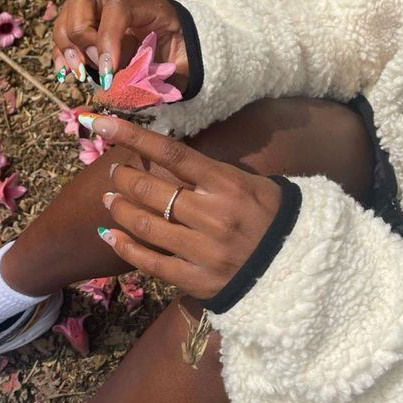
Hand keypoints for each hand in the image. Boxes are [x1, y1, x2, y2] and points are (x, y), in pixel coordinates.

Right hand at [52, 0, 188, 91]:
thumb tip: (115, 93)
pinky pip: (63, 36)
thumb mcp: (180, 70)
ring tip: (79, 74)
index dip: (107, 40)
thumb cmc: (183, 59)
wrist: (183, 51)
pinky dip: (60, 54)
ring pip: (66, 14)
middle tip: (92, 66)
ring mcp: (99, 15)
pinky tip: (65, 74)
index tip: (108, 73)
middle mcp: (118, 4)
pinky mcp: (87, 32)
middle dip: (81, 35)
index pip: (118, 10)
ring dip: (66, 46)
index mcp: (149, 9)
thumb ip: (154, 80)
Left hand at [80, 113, 282, 300]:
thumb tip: (170, 156)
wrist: (300, 267)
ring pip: (145, 225)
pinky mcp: (197, 279)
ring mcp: (203, 249)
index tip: (102, 124)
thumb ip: (211, 173)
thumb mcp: (251, 184)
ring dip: (120, 209)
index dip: (132, 136)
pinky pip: (150, 262)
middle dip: (123, 178)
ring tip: (108, 200)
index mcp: (226, 184)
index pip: (170, 153)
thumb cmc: (273, 218)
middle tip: (114, 173)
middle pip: (151, 189)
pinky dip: (124, 246)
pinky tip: (110, 235)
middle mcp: (212, 215)